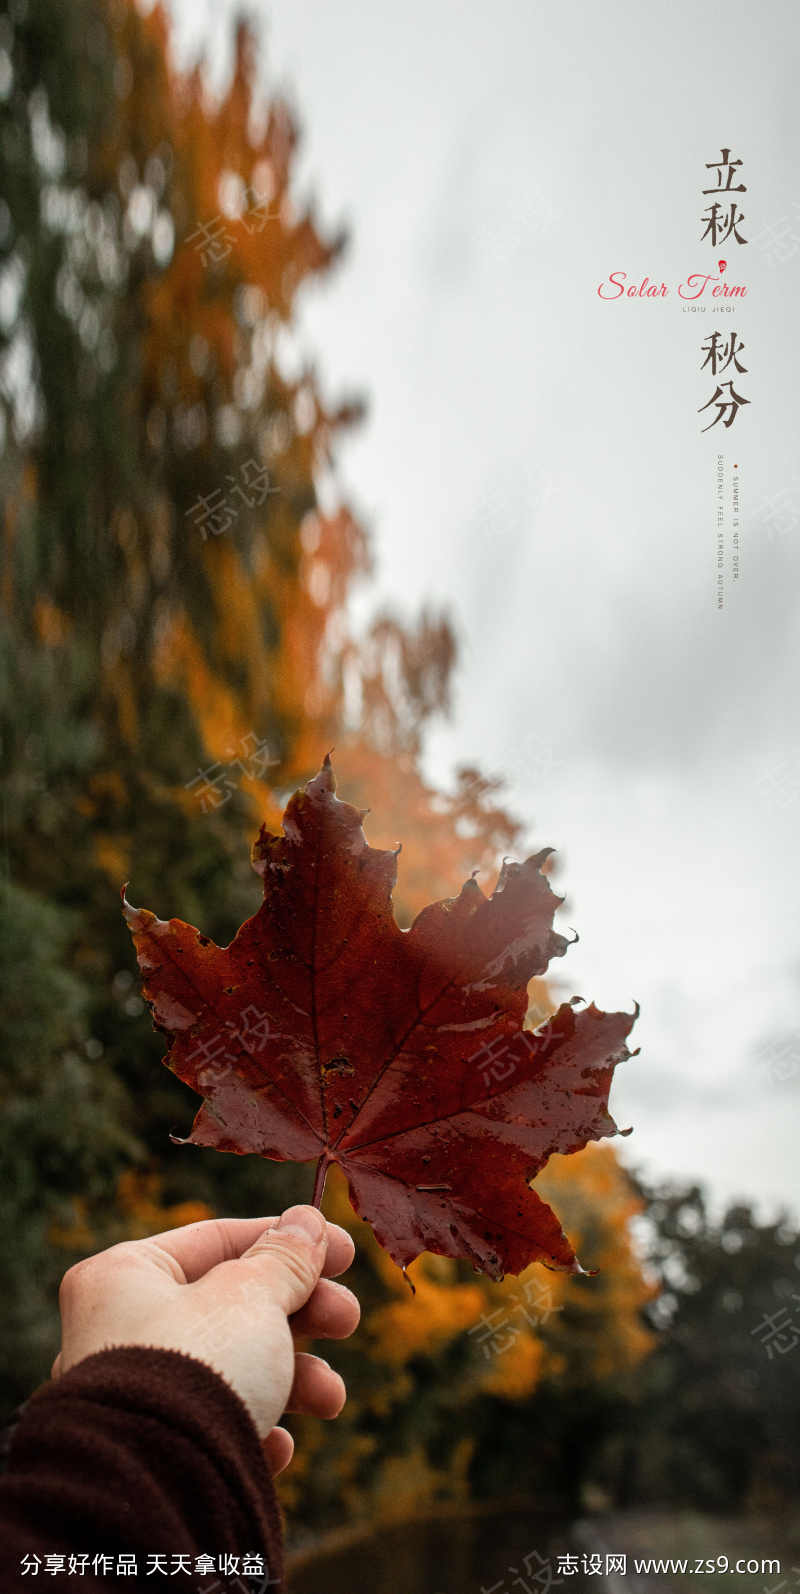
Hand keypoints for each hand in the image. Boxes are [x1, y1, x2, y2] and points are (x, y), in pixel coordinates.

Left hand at [53, 1205, 359, 1473]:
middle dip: (303, 1315)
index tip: (344, 1253)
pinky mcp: (155, 1451)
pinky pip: (216, 1429)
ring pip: (233, 1369)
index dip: (289, 1241)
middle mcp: (122, 1329)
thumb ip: (285, 1258)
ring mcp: (136, 1394)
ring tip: (330, 1399)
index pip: (218, 1240)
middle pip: (233, 1305)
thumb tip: (306, 1221)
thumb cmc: (194, 1369)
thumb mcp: (251, 1296)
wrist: (154, 1490)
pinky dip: (256, 1430)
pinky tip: (276, 1446)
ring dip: (296, 1380)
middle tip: (348, 1320)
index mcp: (127, 1275)